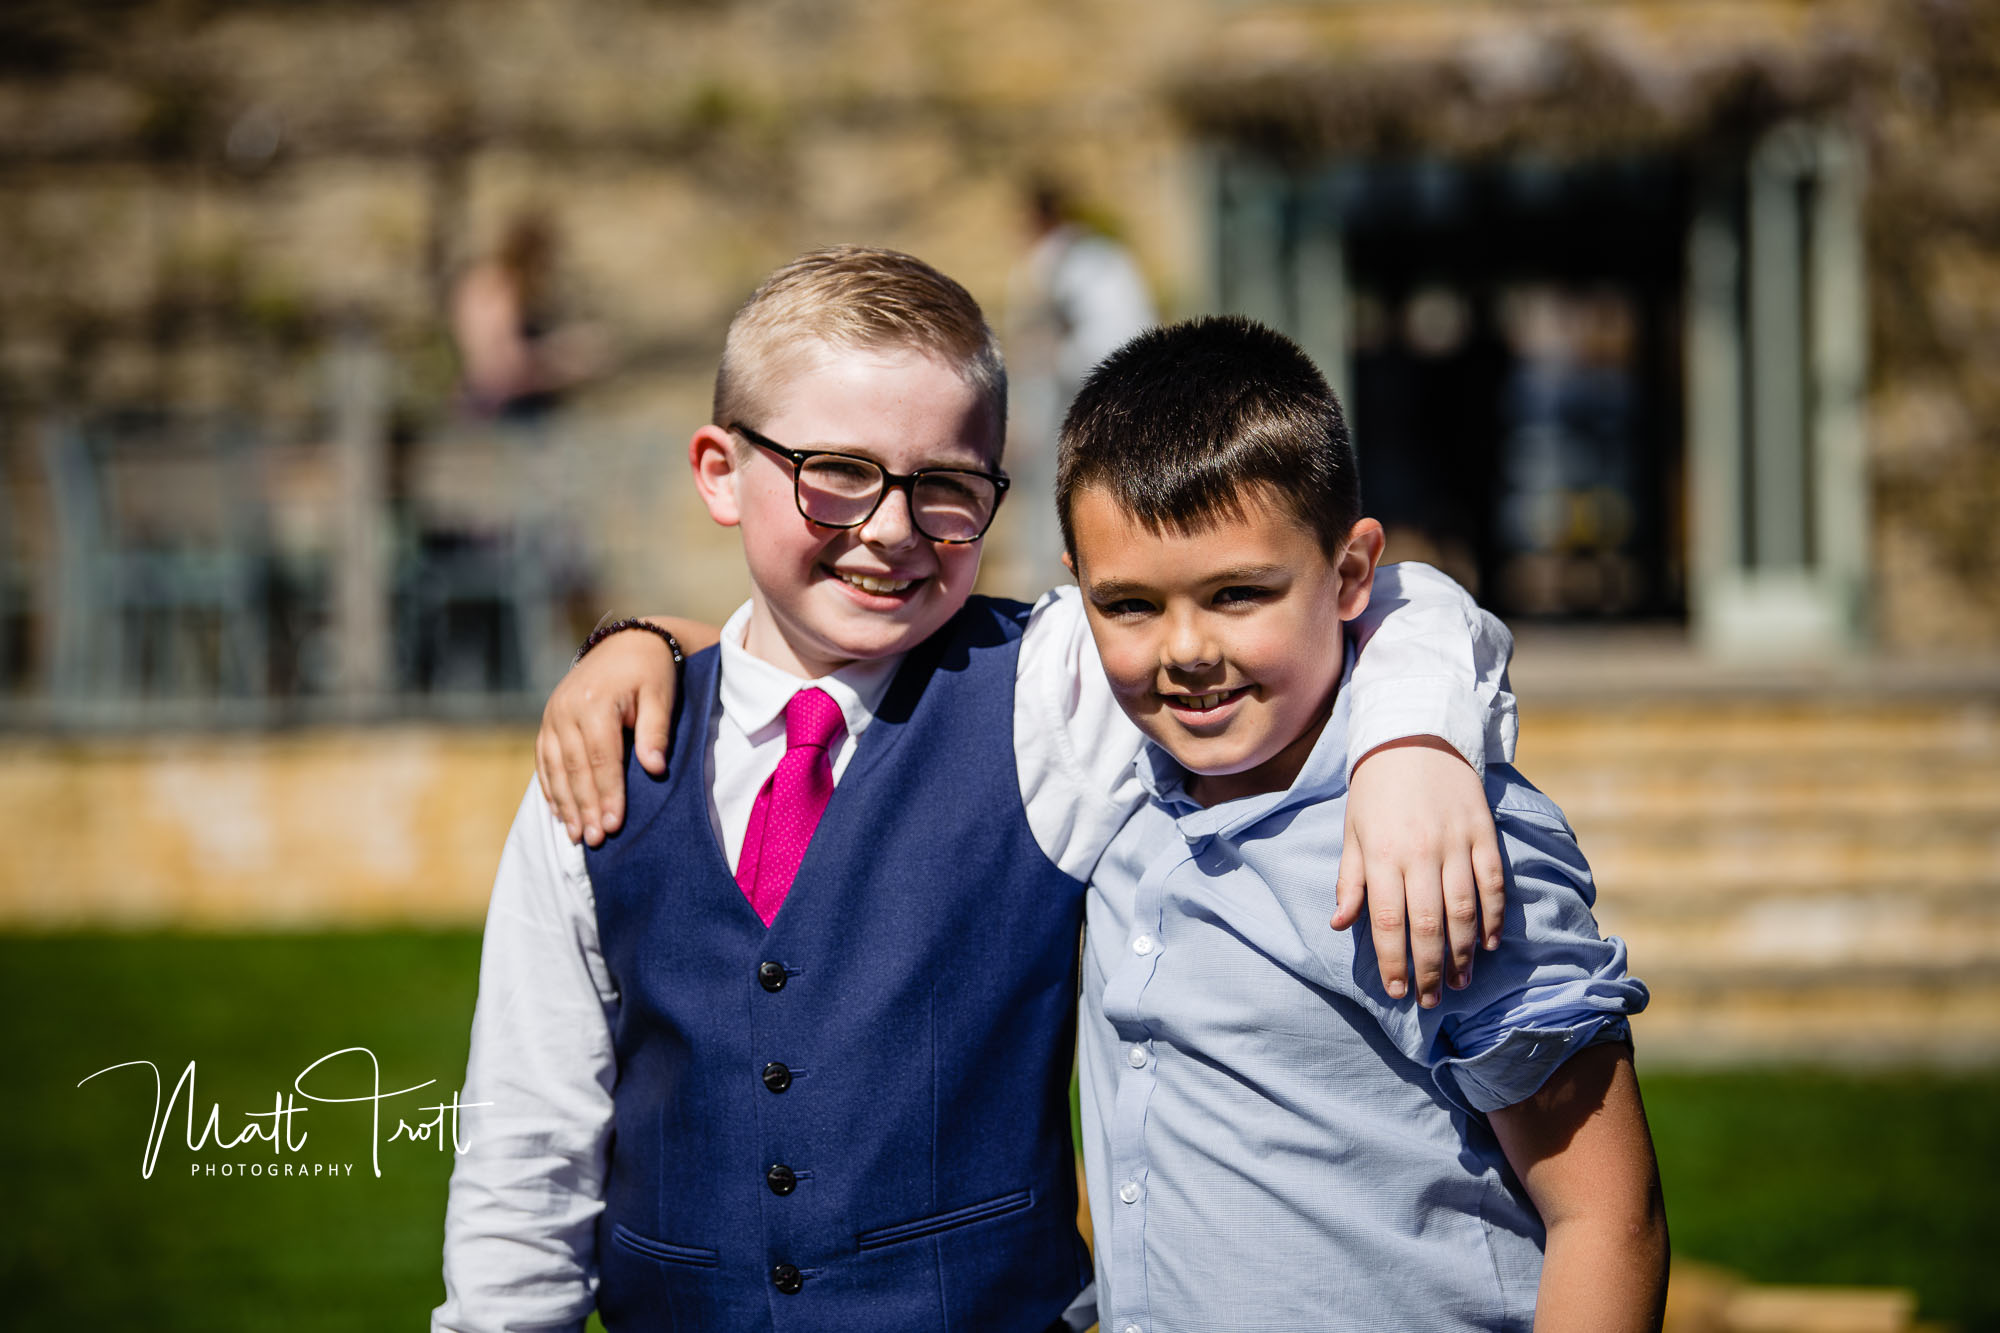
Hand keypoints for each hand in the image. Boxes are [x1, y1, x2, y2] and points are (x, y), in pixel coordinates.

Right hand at [536, 627, 679, 845]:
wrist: (626, 642)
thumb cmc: (650, 672)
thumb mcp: (660, 696)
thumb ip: (656, 731)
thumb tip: (654, 769)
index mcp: (594, 703)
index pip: (601, 759)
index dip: (607, 794)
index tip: (613, 825)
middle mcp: (566, 709)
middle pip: (575, 768)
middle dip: (585, 807)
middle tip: (595, 840)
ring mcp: (552, 715)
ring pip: (555, 768)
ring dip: (565, 805)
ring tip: (577, 836)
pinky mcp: (548, 720)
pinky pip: (544, 760)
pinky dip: (551, 788)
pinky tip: (560, 813)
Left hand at [1331, 737, 1506, 1006]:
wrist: (1415, 736)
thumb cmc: (1376, 790)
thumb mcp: (1352, 832)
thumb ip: (1349, 880)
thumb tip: (1340, 924)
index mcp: (1382, 855)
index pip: (1386, 921)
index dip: (1393, 961)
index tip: (1397, 990)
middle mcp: (1420, 854)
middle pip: (1428, 925)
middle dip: (1428, 970)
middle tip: (1429, 1001)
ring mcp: (1456, 844)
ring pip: (1464, 911)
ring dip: (1462, 953)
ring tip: (1458, 983)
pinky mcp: (1484, 834)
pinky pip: (1493, 885)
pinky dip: (1494, 918)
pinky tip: (1489, 945)